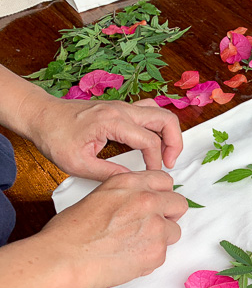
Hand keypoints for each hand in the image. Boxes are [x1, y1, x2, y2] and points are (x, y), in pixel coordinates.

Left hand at [25, 95, 182, 180]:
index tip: (151, 175)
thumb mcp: (78, 164)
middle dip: (175, 143)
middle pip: (166, 120)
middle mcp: (122, 109)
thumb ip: (109, 174)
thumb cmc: (54, 137)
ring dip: (169, 133)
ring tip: (165, 153)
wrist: (41, 115)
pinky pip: (150, 111)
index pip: (150, 141)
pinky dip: (158, 126)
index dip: (155, 161)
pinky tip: (152, 140)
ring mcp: (123, 106)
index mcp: (113, 121)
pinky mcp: (121, 108)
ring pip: (161, 113)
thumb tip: (132, 181)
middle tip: (169, 163)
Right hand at [39, 170, 187, 287]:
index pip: (165, 181)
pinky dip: (149, 258)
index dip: (162, 194)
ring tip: (134, 244)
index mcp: (130, 183)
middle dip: (169, 215)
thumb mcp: (100, 196)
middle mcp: (147, 200)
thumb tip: (141, 201)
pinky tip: (127, 258)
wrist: (64, 259)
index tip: (158, 203)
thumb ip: (127, 195)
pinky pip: (163, 254)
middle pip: (179, 204)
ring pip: (174, 231)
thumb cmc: (71, 232)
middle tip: (152, 225)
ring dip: (160, 238)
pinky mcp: (157, 252)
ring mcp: (156, 226)